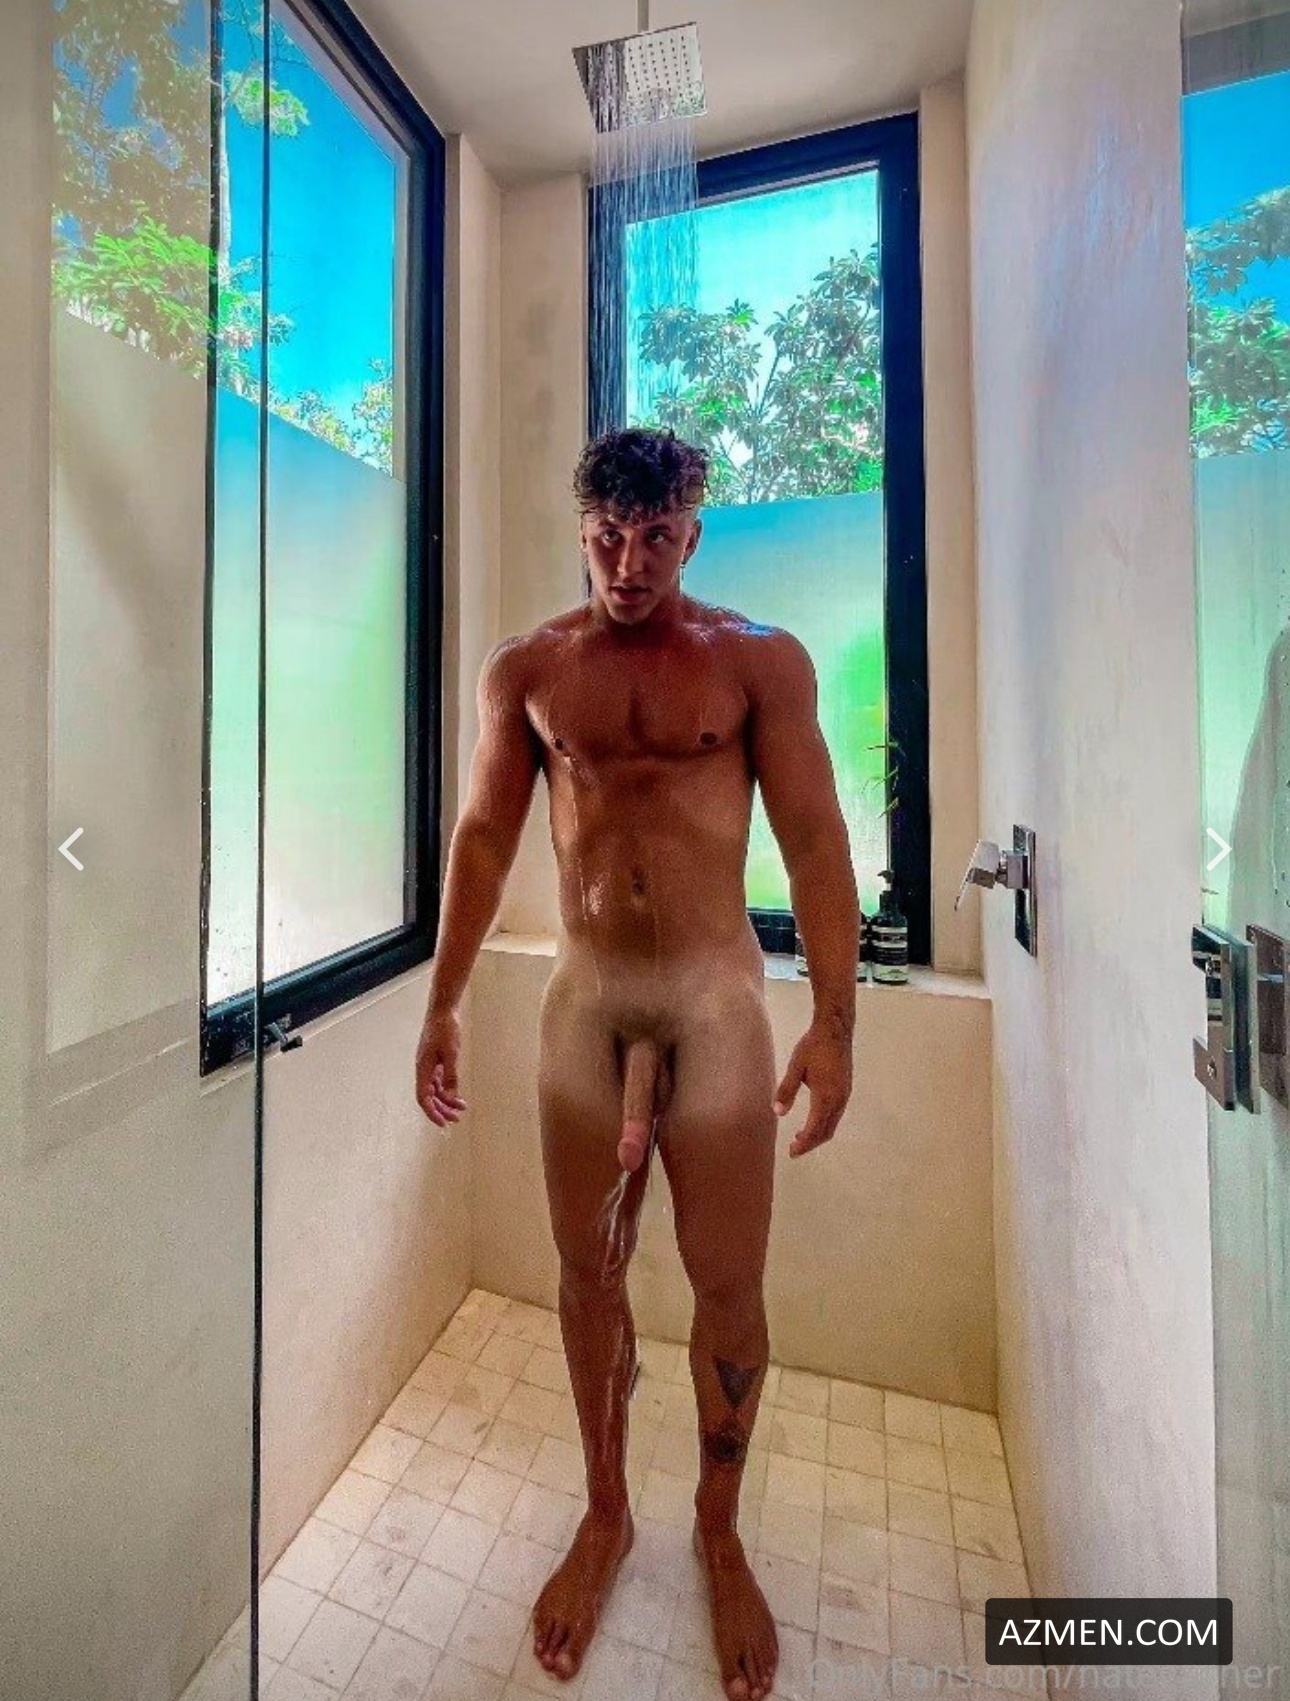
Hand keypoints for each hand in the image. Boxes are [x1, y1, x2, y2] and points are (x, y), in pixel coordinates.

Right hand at [416, 1007, 466, 1126]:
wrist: (443, 1010)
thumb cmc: (445, 1028)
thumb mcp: (451, 1053)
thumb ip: (450, 1076)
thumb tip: (449, 1097)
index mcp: (423, 1068)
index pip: (423, 1098)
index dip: (432, 1112)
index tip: (443, 1123)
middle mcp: (423, 1068)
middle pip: (429, 1096)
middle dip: (441, 1109)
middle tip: (456, 1118)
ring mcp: (428, 1064)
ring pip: (435, 1089)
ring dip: (446, 1100)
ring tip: (461, 1108)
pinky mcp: (434, 1059)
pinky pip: (438, 1080)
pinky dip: (447, 1089)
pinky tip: (457, 1094)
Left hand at [773, 1020, 851, 1157]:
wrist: (836, 1030)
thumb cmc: (813, 1047)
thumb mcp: (796, 1067)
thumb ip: (786, 1090)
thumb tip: (778, 1113)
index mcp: (825, 1096)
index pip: (814, 1129)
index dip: (804, 1143)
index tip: (792, 1152)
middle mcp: (838, 1100)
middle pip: (826, 1131)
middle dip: (811, 1143)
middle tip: (794, 1150)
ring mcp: (844, 1095)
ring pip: (833, 1124)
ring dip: (818, 1134)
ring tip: (801, 1138)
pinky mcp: (845, 1090)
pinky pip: (836, 1115)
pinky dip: (825, 1124)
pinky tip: (813, 1120)